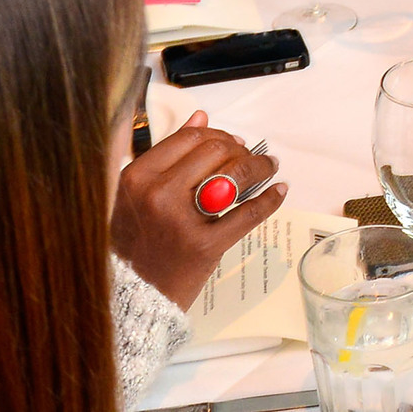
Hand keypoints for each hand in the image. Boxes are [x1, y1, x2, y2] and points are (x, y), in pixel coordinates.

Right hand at [111, 111, 286, 308]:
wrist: (133, 295)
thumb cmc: (136, 242)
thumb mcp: (137, 193)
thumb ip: (167, 154)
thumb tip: (201, 117)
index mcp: (138, 176)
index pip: (189, 137)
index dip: (216, 133)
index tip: (230, 142)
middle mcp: (158, 194)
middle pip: (215, 150)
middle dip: (239, 149)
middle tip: (249, 155)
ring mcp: (182, 221)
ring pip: (234, 175)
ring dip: (259, 166)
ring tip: (268, 167)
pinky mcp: (204, 246)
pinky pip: (247, 213)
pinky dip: (269, 199)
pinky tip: (278, 191)